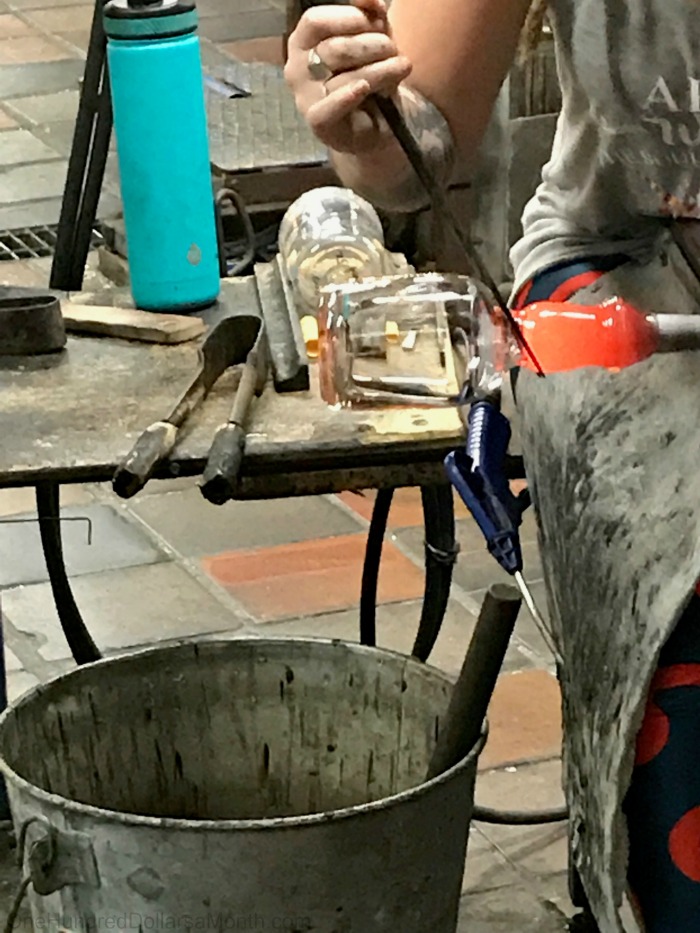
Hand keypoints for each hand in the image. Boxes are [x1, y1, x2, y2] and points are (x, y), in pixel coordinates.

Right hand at [284, 0, 411, 152]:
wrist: (380, 122)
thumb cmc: (370, 74)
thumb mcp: (374, 37)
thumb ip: (370, 15)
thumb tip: (372, 1)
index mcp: (303, 42)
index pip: (315, 21)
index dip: (349, 16)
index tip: (379, 18)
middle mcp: (297, 68)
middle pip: (335, 47)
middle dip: (373, 44)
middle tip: (394, 50)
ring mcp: (305, 97)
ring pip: (344, 75)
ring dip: (382, 68)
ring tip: (402, 67)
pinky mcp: (318, 122)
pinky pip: (330, 107)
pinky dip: (348, 96)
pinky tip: (363, 88)